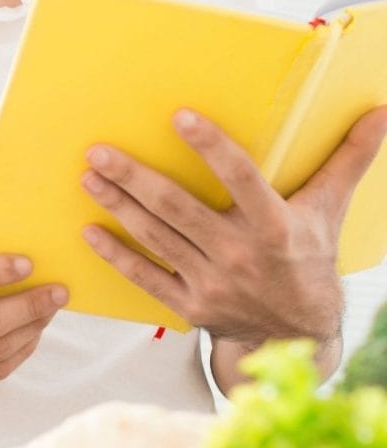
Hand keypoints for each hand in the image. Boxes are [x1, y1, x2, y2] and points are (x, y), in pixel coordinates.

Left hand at [80, 106, 386, 344]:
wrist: (292, 334)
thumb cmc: (307, 261)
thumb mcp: (328, 211)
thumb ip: (346, 161)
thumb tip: (380, 113)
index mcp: (274, 227)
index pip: (241, 178)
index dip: (212, 148)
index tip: (180, 118)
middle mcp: (239, 254)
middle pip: (179, 209)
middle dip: (135, 179)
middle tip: (98, 152)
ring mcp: (211, 283)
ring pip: (156, 239)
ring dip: (118, 208)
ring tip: (89, 178)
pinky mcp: (189, 306)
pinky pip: (146, 278)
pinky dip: (117, 256)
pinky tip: (90, 231)